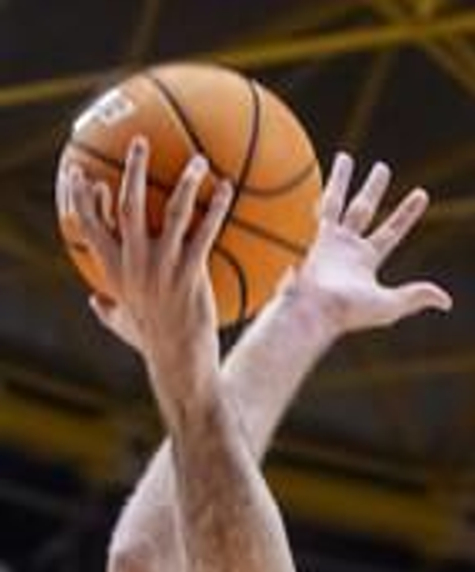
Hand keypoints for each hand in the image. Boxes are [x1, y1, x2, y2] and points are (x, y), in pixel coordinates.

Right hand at [68, 140, 227, 405]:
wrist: (180, 367)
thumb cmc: (154, 347)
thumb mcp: (125, 327)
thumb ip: (110, 312)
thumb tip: (95, 304)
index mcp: (114, 271)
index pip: (90, 226)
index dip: (86, 198)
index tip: (86, 175)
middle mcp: (135, 264)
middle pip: (127, 204)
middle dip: (132, 169)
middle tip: (140, 141)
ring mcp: (163, 268)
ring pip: (171, 211)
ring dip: (185, 181)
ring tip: (200, 159)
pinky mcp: (191, 276)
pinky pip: (205, 232)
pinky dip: (215, 208)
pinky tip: (227, 190)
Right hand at [281, 152, 450, 336]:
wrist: (316, 310)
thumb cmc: (351, 312)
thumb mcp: (390, 305)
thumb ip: (415, 297)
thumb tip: (447, 301)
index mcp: (367, 262)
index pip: (391, 231)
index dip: (406, 213)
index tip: (421, 194)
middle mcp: (349, 248)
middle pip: (364, 210)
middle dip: (373, 189)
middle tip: (382, 167)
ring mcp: (331, 241)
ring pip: (340, 202)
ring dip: (342, 179)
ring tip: (345, 157)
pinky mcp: (317, 237)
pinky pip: (325, 207)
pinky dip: (328, 191)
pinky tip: (327, 174)